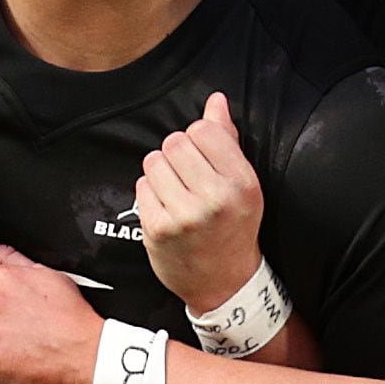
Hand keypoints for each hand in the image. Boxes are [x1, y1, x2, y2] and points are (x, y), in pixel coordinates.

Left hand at [136, 95, 265, 318]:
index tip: (203, 157)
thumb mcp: (243, 184)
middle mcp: (215, 199)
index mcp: (241, 183)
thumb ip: (227, 140)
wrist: (223, 283)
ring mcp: (184, 216)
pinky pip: (141, 185)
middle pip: (174, 142)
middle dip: (177, 154)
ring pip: (154, 161)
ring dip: (161, 171)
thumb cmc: (234, 227)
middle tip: (187, 176)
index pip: (203, 130)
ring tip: (176, 191)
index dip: (198, 138)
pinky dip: (150, 192)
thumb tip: (215, 100)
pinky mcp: (158, 229)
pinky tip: (166, 207)